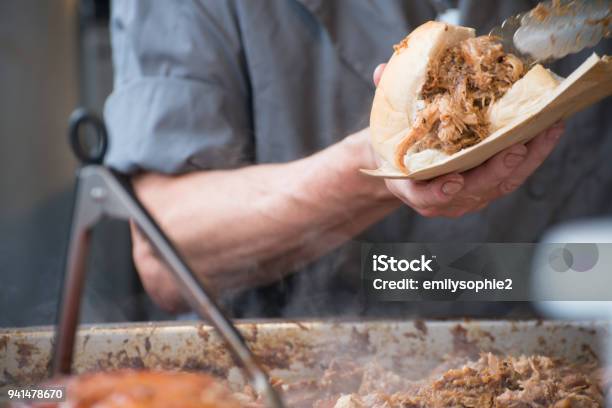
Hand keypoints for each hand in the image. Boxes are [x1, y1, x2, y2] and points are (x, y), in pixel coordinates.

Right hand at [372, 64, 564, 217]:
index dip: (438, 193)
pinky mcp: (488, 189)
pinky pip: (513, 177)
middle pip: (472, 192)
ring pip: (500, 186)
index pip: (424, 197)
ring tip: (545, 132)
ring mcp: (467, 197)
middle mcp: (441, 198)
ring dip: (525, 162)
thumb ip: (386, 100)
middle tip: (514, 149)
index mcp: (411, 187)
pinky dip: (533, 156)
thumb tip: (381, 72)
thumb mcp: (385, 125)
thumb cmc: (397, 144)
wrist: (406, 163)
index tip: (452, 180)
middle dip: (495, 171)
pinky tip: (548, 132)